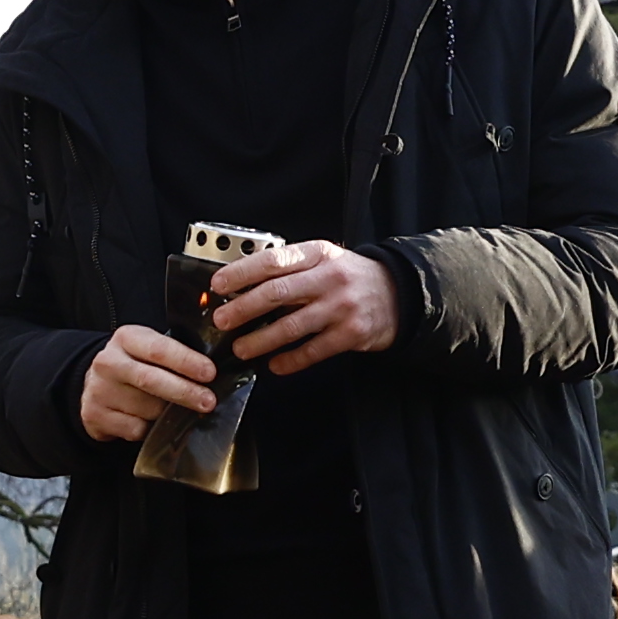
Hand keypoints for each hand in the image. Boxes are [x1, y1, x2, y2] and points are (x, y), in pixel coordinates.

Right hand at [76, 325, 220, 445]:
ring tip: (174, 410)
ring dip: (168, 414)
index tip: (209, 373)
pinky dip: (150, 429)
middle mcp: (109, 362)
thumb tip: (211, 373)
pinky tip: (149, 420)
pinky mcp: (95, 415)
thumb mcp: (149, 348)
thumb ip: (174, 355)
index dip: (186, 362)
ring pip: (146, 409)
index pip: (158, 349)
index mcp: (126, 338)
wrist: (96, 385)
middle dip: (184, 392)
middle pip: (151, 380)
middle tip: (208, 402)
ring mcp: (99, 390)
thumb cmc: (135, 365)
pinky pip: (135, 429)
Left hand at [203, 240, 398, 372]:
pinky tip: (274, 364)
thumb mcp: (323, 259)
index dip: (242, 273)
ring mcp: (341, 307)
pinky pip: (313, 351)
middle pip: (278, 293)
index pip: (273, 261)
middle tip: (221, 319)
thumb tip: (244, 285)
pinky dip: (291, 360)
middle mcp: (329, 278)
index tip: (219, 285)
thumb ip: (290, 269)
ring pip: (292, 326)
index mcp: (317, 254)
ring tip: (241, 348)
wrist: (398, 293)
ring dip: (261, 340)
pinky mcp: (351, 334)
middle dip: (244, 308)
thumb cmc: (350, 277)